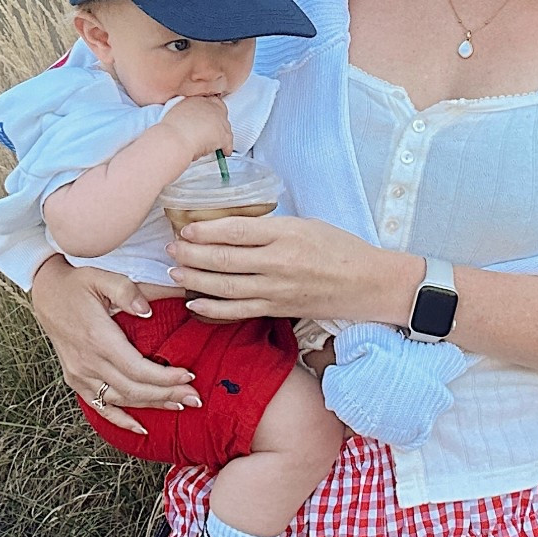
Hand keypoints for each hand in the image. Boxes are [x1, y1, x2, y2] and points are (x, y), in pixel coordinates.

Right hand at [29, 258, 201, 429]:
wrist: (46, 292)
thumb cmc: (77, 283)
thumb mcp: (102, 277)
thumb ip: (127, 291)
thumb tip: (147, 310)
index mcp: (98, 339)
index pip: (138, 369)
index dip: (165, 378)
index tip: (189, 376)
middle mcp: (88, 362)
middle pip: (133, 389)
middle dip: (167, 395)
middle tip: (195, 397)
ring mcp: (79, 374)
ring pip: (120, 400)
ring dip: (152, 405)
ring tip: (179, 405)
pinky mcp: (75, 379)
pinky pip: (99, 406)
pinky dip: (120, 420)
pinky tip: (140, 428)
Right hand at [159, 95, 232, 162]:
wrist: (173, 140)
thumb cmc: (169, 131)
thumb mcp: (174, 113)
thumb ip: (185, 114)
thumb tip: (189, 122)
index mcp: (195, 99)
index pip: (210, 100)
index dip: (211, 110)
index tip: (210, 117)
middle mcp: (209, 106)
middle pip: (221, 112)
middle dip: (219, 122)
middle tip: (215, 130)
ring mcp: (218, 119)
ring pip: (226, 127)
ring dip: (222, 134)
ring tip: (218, 143)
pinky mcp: (222, 134)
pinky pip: (228, 142)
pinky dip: (226, 148)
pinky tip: (224, 152)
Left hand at [167, 213, 420, 326]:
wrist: (368, 283)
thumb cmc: (339, 248)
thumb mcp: (306, 224)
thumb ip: (269, 227)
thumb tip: (231, 228)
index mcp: (286, 234)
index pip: (236, 231)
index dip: (205, 230)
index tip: (185, 228)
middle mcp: (279, 263)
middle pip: (224, 259)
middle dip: (192, 255)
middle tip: (170, 249)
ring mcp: (277, 290)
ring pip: (225, 287)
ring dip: (195, 280)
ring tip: (174, 272)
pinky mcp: (278, 310)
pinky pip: (238, 312)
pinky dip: (213, 308)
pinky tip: (194, 302)